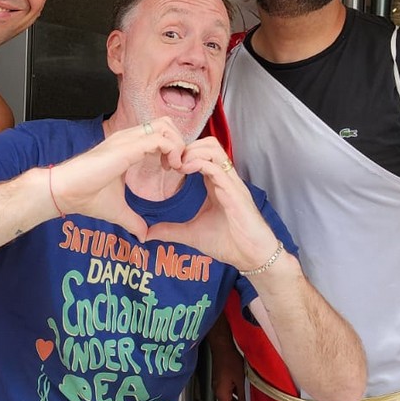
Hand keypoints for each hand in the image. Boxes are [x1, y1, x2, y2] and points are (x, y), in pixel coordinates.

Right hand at [48, 118, 185, 238]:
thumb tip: (143, 236)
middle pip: (165, 123)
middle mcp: (128, 138)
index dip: (171, 148)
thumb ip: (133, 221)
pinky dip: (172, 150)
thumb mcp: (117, 211)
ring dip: (177, 144)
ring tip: (175, 166)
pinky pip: (160, 139)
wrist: (65, 193)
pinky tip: (171, 168)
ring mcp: (127, 140)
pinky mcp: (127, 148)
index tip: (172, 170)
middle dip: (178, 142)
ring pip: (165, 126)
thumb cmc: (86, 197)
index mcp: (126, 147)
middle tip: (176, 166)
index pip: (157, 134)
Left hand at [146, 137, 279, 270]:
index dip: (183, 153)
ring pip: (214, 149)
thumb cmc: (229, 242)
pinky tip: (185, 172)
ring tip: (178, 166)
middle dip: (187, 147)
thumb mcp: (192, 234)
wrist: (252, 256)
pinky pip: (218, 168)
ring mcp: (231, 183)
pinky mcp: (235, 192)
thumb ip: (171, 231)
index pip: (201, 154)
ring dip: (193, 152)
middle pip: (208, 144)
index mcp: (215, 183)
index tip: (166, 165)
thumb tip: (148, 234)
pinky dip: (199, 163)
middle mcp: (224, 178)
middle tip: (170, 163)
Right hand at [209, 327, 247, 400]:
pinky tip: (245, 393)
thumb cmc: (229, 360)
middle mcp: (218, 390)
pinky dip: (237, 395)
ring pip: (229, 399)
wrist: (222, 346)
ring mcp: (219, 384)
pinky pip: (229, 391)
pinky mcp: (221, 379)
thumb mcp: (240, 379)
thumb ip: (243, 395)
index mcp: (221, 392)